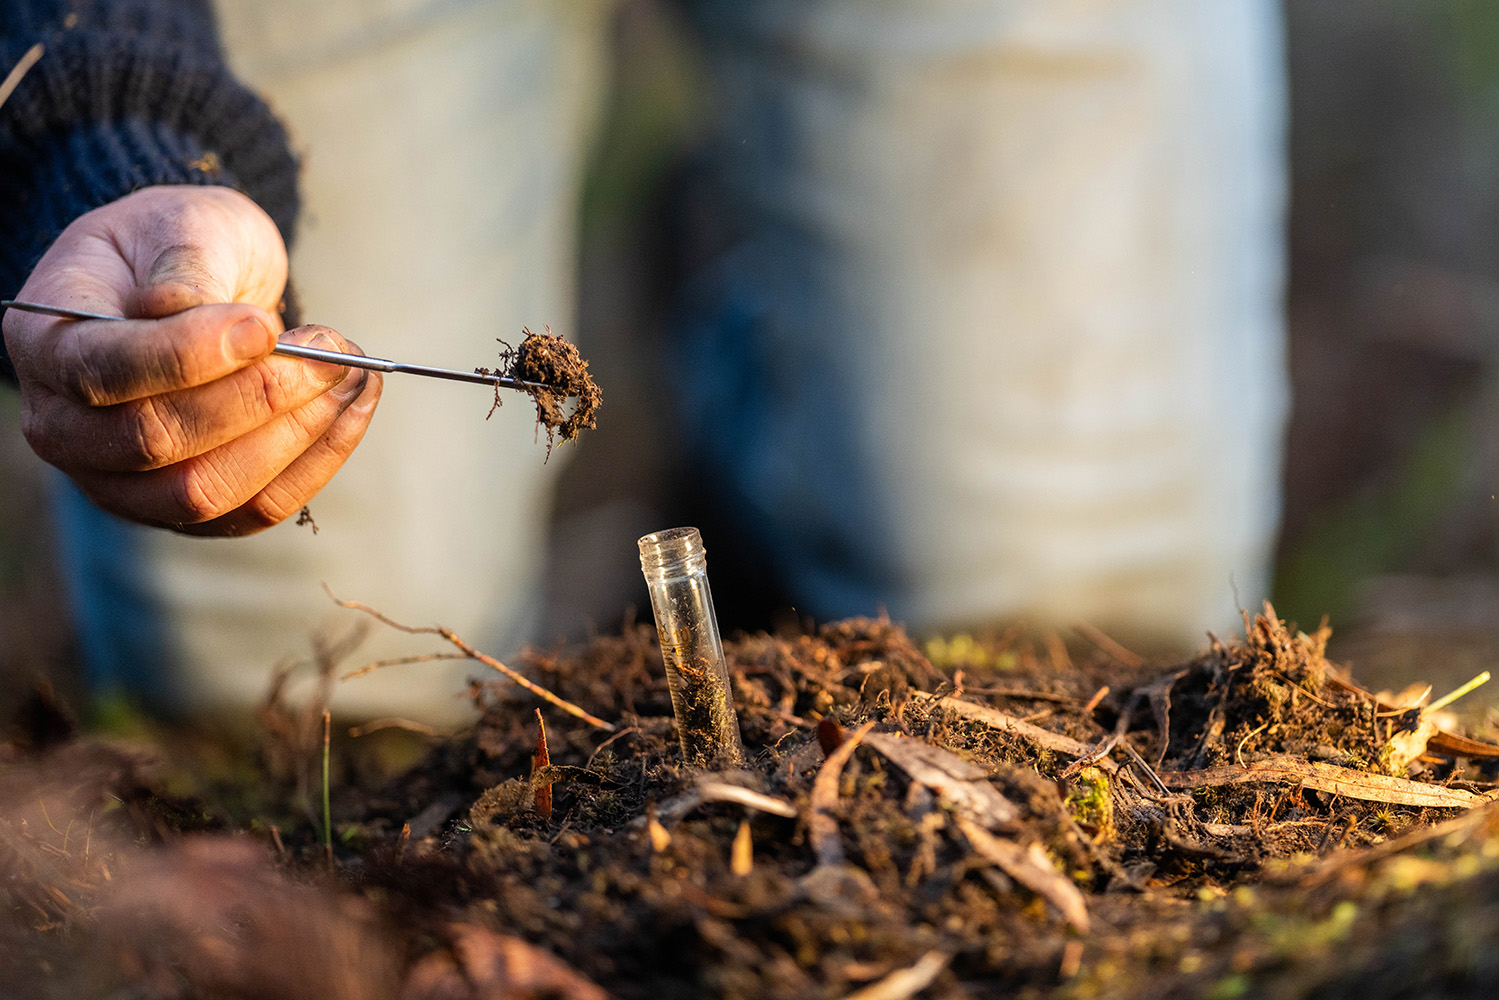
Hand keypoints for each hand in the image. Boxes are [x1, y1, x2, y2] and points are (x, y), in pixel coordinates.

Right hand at [2, 185, 381, 535]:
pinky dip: (316, 461)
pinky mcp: (186, 509)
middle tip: (331, 350)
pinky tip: (352, 407)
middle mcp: (65, 425)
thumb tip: (185, 311)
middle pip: (156, 441)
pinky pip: (254, 509)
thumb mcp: (180, 226)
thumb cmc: (179, 245)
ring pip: (206, 490)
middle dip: (259, 397)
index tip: (263, 325)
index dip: (188, 355)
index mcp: (45, 342)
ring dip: (295, 435)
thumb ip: (185, 266)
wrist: (192, 281)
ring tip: (351, 374)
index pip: (101, 370)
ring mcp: (121, 479)